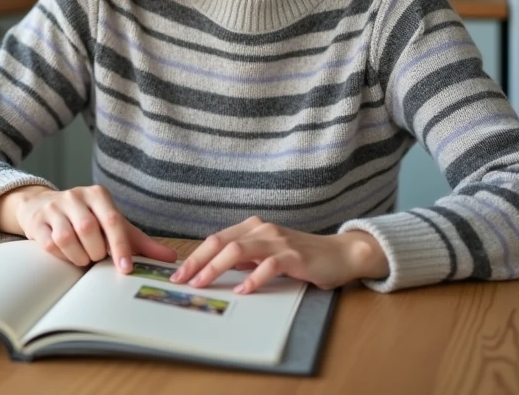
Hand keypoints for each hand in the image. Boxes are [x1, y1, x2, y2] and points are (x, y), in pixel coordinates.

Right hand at [0, 185, 176, 270]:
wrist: (46, 207)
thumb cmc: (88, 219)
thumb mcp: (115, 226)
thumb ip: (141, 243)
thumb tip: (171, 257)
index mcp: (98, 195)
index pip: (112, 221)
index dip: (120, 247)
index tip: (125, 269)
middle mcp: (75, 196)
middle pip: (89, 230)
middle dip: (96, 252)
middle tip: (98, 258)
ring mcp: (54, 208)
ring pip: (68, 239)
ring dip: (79, 256)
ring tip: (84, 258)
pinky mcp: (38, 222)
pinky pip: (51, 245)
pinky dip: (62, 256)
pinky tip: (67, 255)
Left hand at [170, 217, 388, 294]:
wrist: (339, 254)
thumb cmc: (300, 257)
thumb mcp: (266, 255)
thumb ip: (243, 259)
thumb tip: (213, 271)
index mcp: (252, 228)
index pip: (215, 240)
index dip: (195, 256)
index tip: (178, 274)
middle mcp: (262, 230)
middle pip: (220, 243)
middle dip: (197, 262)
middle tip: (182, 281)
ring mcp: (278, 240)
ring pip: (239, 250)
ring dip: (216, 268)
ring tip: (202, 284)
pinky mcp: (294, 255)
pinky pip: (268, 265)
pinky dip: (253, 278)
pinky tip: (242, 291)